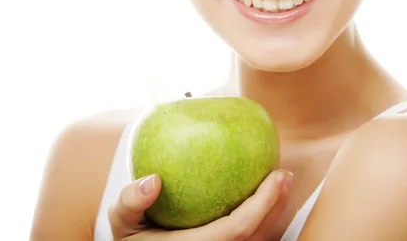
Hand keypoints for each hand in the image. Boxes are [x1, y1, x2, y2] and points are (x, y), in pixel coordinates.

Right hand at [107, 169, 293, 240]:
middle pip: (258, 236)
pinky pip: (252, 239)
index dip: (263, 204)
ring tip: (282, 183)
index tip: (277, 175)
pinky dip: (264, 219)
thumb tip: (152, 181)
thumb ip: (130, 203)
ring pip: (260, 240)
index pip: (238, 230)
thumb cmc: (131, 239)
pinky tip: (266, 196)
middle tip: (285, 173)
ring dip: (276, 212)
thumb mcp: (121, 223)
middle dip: (278, 206)